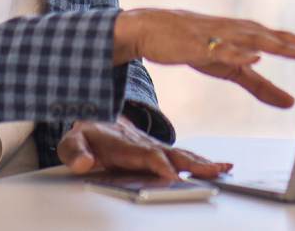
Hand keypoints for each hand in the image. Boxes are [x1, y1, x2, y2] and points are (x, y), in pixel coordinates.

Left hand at [58, 117, 231, 179]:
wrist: (94, 118)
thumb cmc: (86, 135)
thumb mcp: (71, 142)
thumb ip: (76, 153)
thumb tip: (85, 163)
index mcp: (125, 144)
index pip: (146, 155)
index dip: (160, 165)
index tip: (173, 176)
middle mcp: (145, 144)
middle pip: (172, 154)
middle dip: (193, 163)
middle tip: (213, 171)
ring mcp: (155, 147)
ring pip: (182, 155)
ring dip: (203, 162)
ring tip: (223, 169)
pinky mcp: (161, 151)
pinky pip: (183, 157)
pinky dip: (202, 162)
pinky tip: (219, 167)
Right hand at [112, 8, 294, 107]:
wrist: (152, 30)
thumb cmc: (196, 46)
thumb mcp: (232, 71)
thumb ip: (261, 85)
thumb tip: (290, 102)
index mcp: (250, 37)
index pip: (287, 42)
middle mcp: (240, 31)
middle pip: (278, 38)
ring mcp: (221, 35)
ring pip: (254, 40)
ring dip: (279, 46)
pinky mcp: (200, 44)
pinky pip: (221, 49)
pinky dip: (238, 52)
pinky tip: (253, 57)